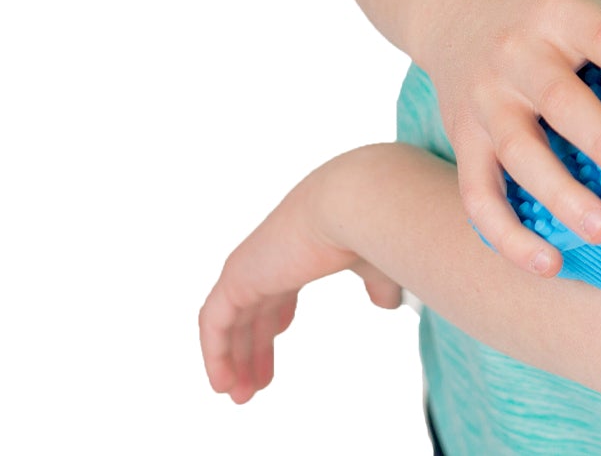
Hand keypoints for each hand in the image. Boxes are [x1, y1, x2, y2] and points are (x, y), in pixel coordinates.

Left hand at [198, 164, 404, 404]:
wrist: (353, 203)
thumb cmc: (369, 226)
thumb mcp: (375, 263)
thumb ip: (377, 283)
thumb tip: (386, 304)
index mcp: (298, 248)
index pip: (277, 285)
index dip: (276, 315)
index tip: (281, 336)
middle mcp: (270, 256)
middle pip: (252, 310)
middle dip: (252, 349)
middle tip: (255, 386)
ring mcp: (251, 266)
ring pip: (229, 322)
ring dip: (233, 360)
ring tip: (241, 395)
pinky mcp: (237, 277)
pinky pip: (213, 325)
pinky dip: (215, 355)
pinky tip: (224, 383)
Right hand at [415, 0, 600, 279]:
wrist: (455, 6)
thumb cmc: (550, 9)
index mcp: (562, 13)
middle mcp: (518, 54)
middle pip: (559, 100)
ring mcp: (485, 100)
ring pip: (517, 152)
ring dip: (559, 194)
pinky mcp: (462, 140)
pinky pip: (476, 193)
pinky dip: (507, 234)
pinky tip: (549, 262)